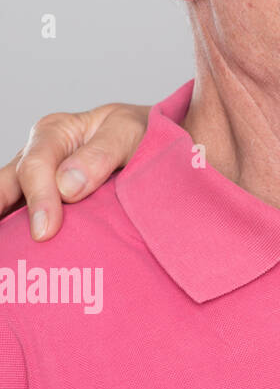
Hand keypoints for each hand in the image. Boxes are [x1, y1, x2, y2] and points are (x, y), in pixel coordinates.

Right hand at [0, 103, 149, 239]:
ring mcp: (37, 182)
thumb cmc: (142, 132)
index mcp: (54, 133)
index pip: (35, 166)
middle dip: (5, 216)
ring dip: (9, 229)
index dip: (39, 199)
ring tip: (2, 256)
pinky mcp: (44, 204)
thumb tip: (66, 187)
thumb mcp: (128, 132)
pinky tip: (17, 253)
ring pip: (9, 205)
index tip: (46, 231)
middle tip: (15, 246)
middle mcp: (37, 156)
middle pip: (8, 187)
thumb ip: (101, 154)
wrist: (156, 143)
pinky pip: (21, 219)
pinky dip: (17, 235)